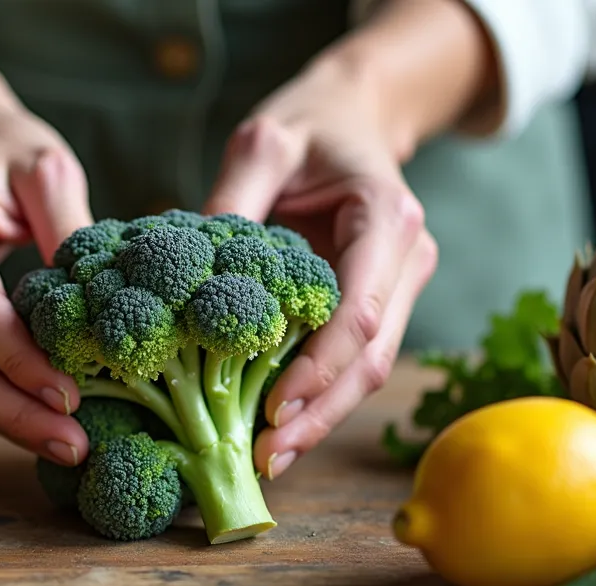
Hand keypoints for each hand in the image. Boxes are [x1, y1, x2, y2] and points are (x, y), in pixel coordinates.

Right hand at [0, 65, 94, 466]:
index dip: (23, 365)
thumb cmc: (5, 150)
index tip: (74, 397)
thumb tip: (98, 302)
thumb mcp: (46, 168)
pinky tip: (44, 422)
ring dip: (8, 419)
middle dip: (15, 413)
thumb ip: (69, 228)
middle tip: (76, 446)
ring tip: (68, 445)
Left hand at [204, 50, 440, 479]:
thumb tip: (188, 275)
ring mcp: (400, 285)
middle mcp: (407, 257)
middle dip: (320, 413)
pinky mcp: (381, 302)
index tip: (274, 409)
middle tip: (265, 458)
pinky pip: (353, 361)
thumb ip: (232, 200)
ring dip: (321, 419)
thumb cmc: (309, 125)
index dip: (320, 367)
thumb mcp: (264, 142)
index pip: (360, 310)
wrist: (356, 115)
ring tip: (268, 459)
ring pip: (370, 370)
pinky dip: (319, 399)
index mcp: (386, 216)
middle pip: (372, 356)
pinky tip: (279, 432)